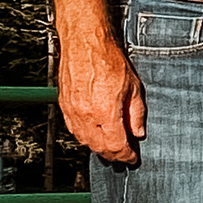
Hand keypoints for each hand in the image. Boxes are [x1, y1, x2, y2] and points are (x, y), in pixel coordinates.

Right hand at [59, 33, 147, 163]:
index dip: (126, 155)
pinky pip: (73, 129)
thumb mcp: (133, 88)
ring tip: (111, 147)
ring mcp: (72, 111)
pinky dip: (84, 136)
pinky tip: (94, 134)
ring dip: (97, 147)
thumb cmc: (109, 60)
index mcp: (105, 112)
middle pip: (98, 147)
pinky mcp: (64, 105)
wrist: (86, 44)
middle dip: (112, 155)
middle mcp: (86, 115)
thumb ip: (136, 113)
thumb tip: (138, 132)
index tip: (132, 158)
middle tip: (123, 155)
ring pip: (84, 140)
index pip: (116, 145)